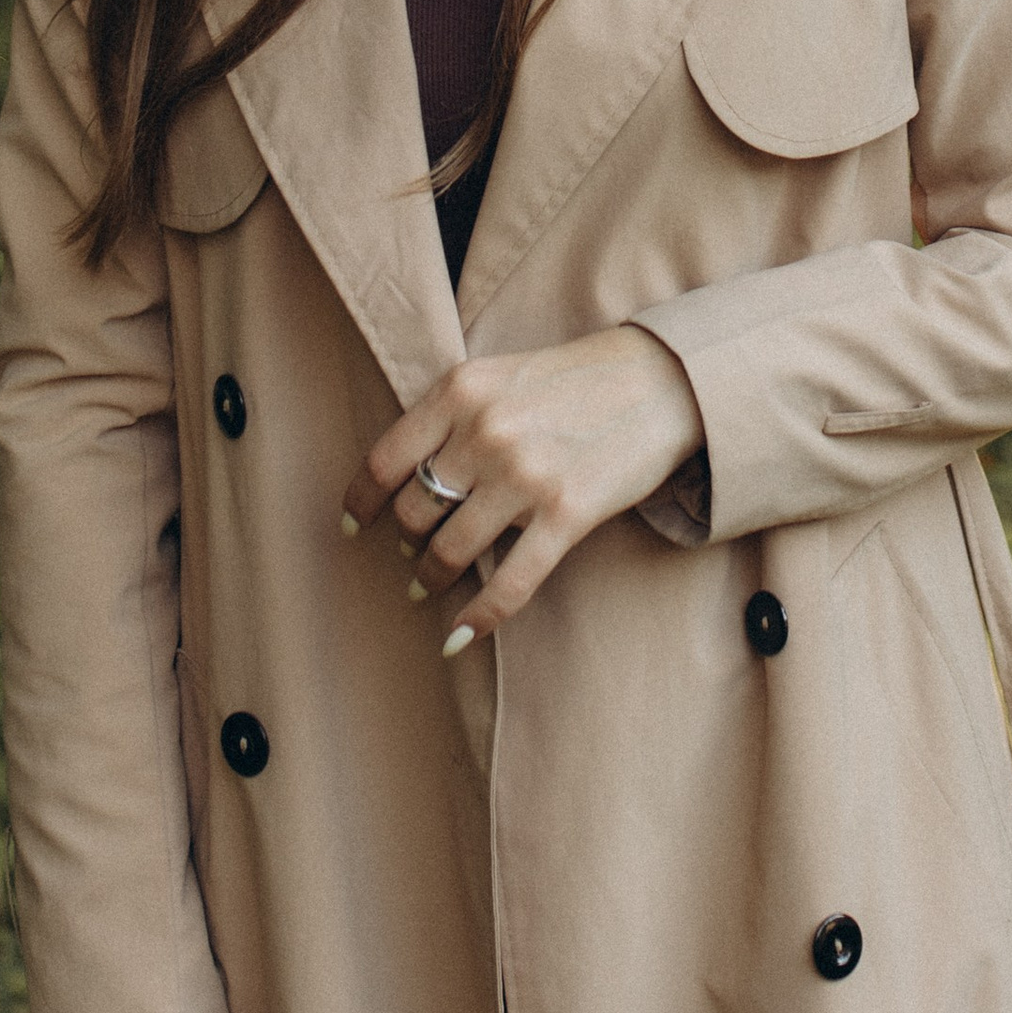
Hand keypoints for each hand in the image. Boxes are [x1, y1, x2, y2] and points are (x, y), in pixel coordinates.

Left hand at [343, 327, 706, 650]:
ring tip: (427, 586)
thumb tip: (411, 481)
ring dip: (432, 578)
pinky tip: (460, 636)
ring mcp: (524, 476)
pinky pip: (510, 583)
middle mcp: (484, 433)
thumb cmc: (573, 379)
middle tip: (413, 554)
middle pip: (414, 512)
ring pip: (450, 550)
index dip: (362, 501)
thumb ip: (453, 416)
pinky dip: (478, 617)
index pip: (386, 460)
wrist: (658, 382)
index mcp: (460, 391)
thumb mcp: (500, 376)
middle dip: (407, 541)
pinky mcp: (566, 514)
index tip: (353, 525)